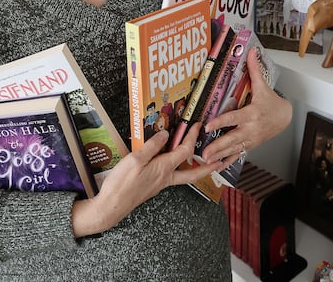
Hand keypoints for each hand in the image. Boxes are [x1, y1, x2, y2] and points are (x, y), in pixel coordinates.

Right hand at [71, 121, 218, 236]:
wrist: (111, 206)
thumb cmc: (122, 184)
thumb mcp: (135, 160)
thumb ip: (152, 146)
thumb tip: (165, 134)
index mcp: (164, 168)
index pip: (185, 151)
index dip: (192, 137)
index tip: (197, 125)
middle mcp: (166, 177)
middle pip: (193, 172)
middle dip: (208, 166)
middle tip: (220, 161)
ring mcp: (160, 183)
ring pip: (183, 175)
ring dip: (196, 169)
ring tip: (204, 162)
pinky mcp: (153, 186)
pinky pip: (172, 176)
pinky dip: (179, 169)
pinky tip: (174, 163)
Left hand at [199, 47, 291, 168]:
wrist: (284, 117)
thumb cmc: (271, 102)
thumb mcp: (263, 85)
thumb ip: (254, 69)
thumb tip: (251, 51)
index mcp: (252, 113)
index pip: (233, 118)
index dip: (221, 122)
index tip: (208, 126)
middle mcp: (251, 128)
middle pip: (232, 138)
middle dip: (218, 146)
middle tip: (204, 152)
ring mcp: (250, 139)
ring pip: (233, 149)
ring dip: (219, 155)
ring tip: (206, 161)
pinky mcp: (250, 145)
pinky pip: (237, 154)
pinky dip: (227, 160)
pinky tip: (217, 166)